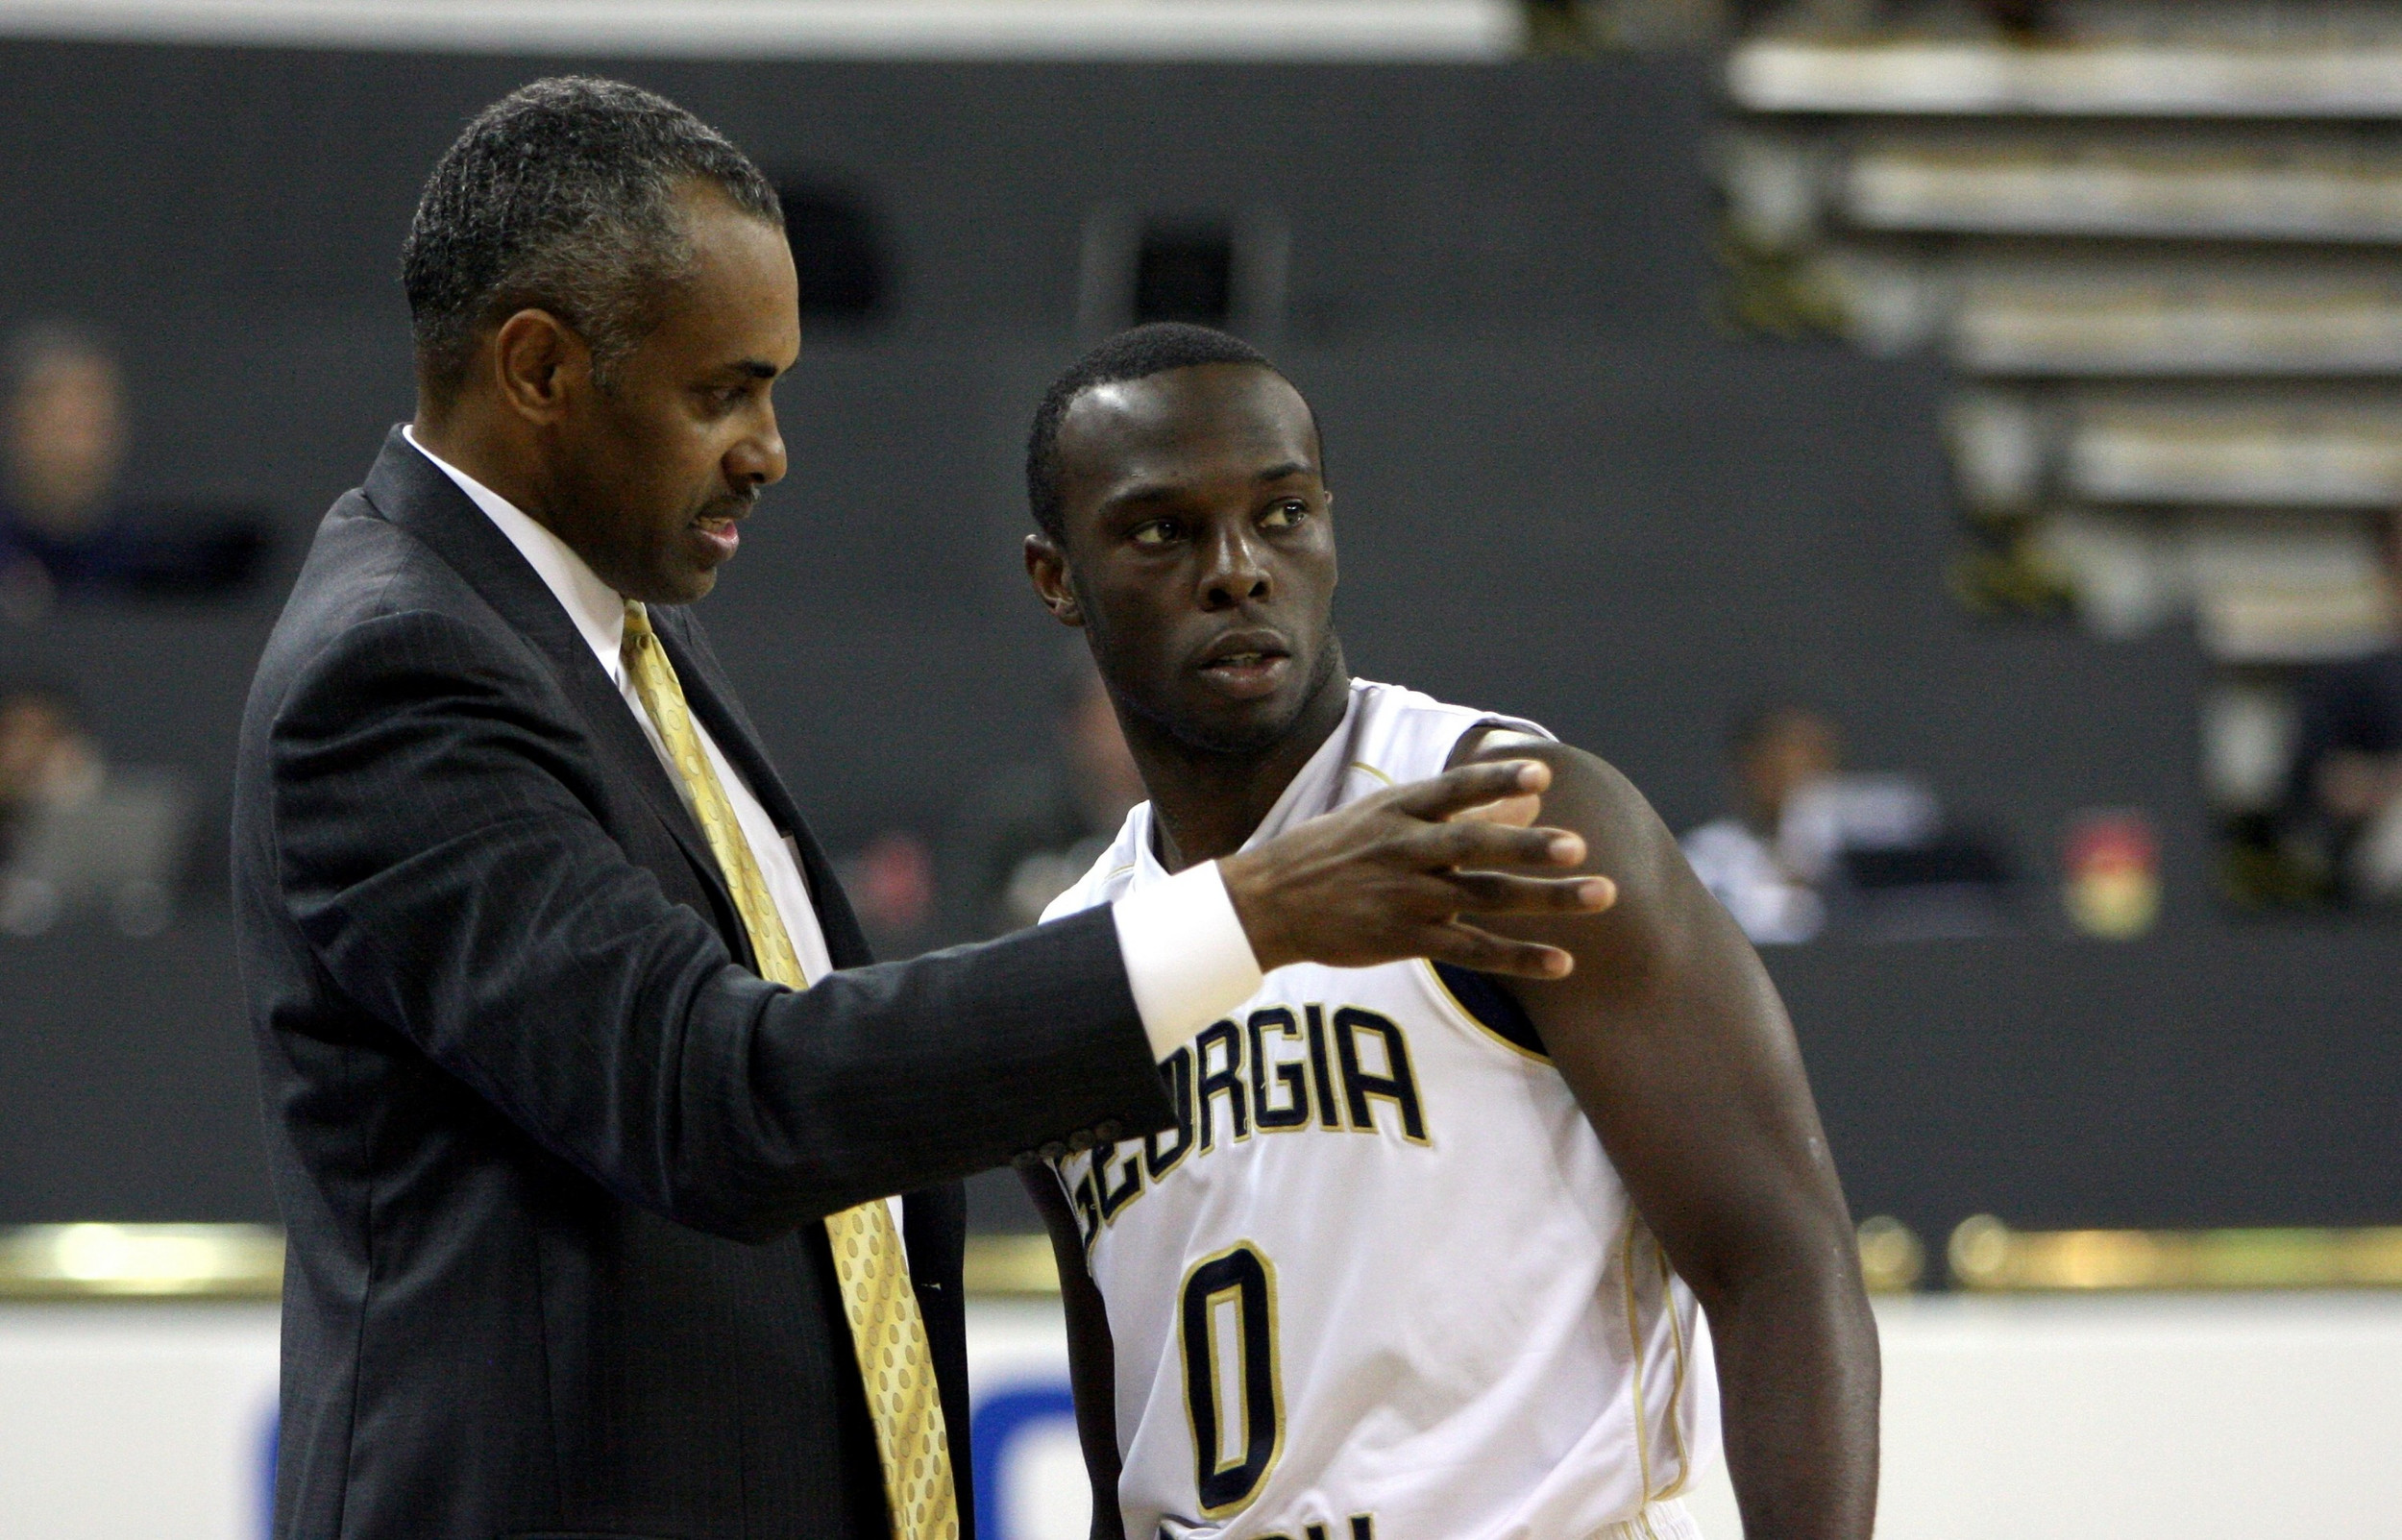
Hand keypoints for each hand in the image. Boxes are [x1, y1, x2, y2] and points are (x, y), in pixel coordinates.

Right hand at [1217, 759, 1615, 978]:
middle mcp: (1405, 850)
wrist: (1267, 903)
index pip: (1454, 790)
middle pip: (1476, 846)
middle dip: (1529, 846)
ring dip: (1546, 899)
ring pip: (1486, 898)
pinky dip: (1519, 956)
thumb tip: (1531, 798)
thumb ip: (1462, 811)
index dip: (1496, 779)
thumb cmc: (1335, 852)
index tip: (1539, 771)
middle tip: (1578, 845)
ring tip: (1600, 895)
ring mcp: (1406, 897)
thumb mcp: (1387, 818)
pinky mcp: (1405, 940)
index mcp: (1398, 811)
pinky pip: (1472, 951)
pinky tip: (1562, 962)